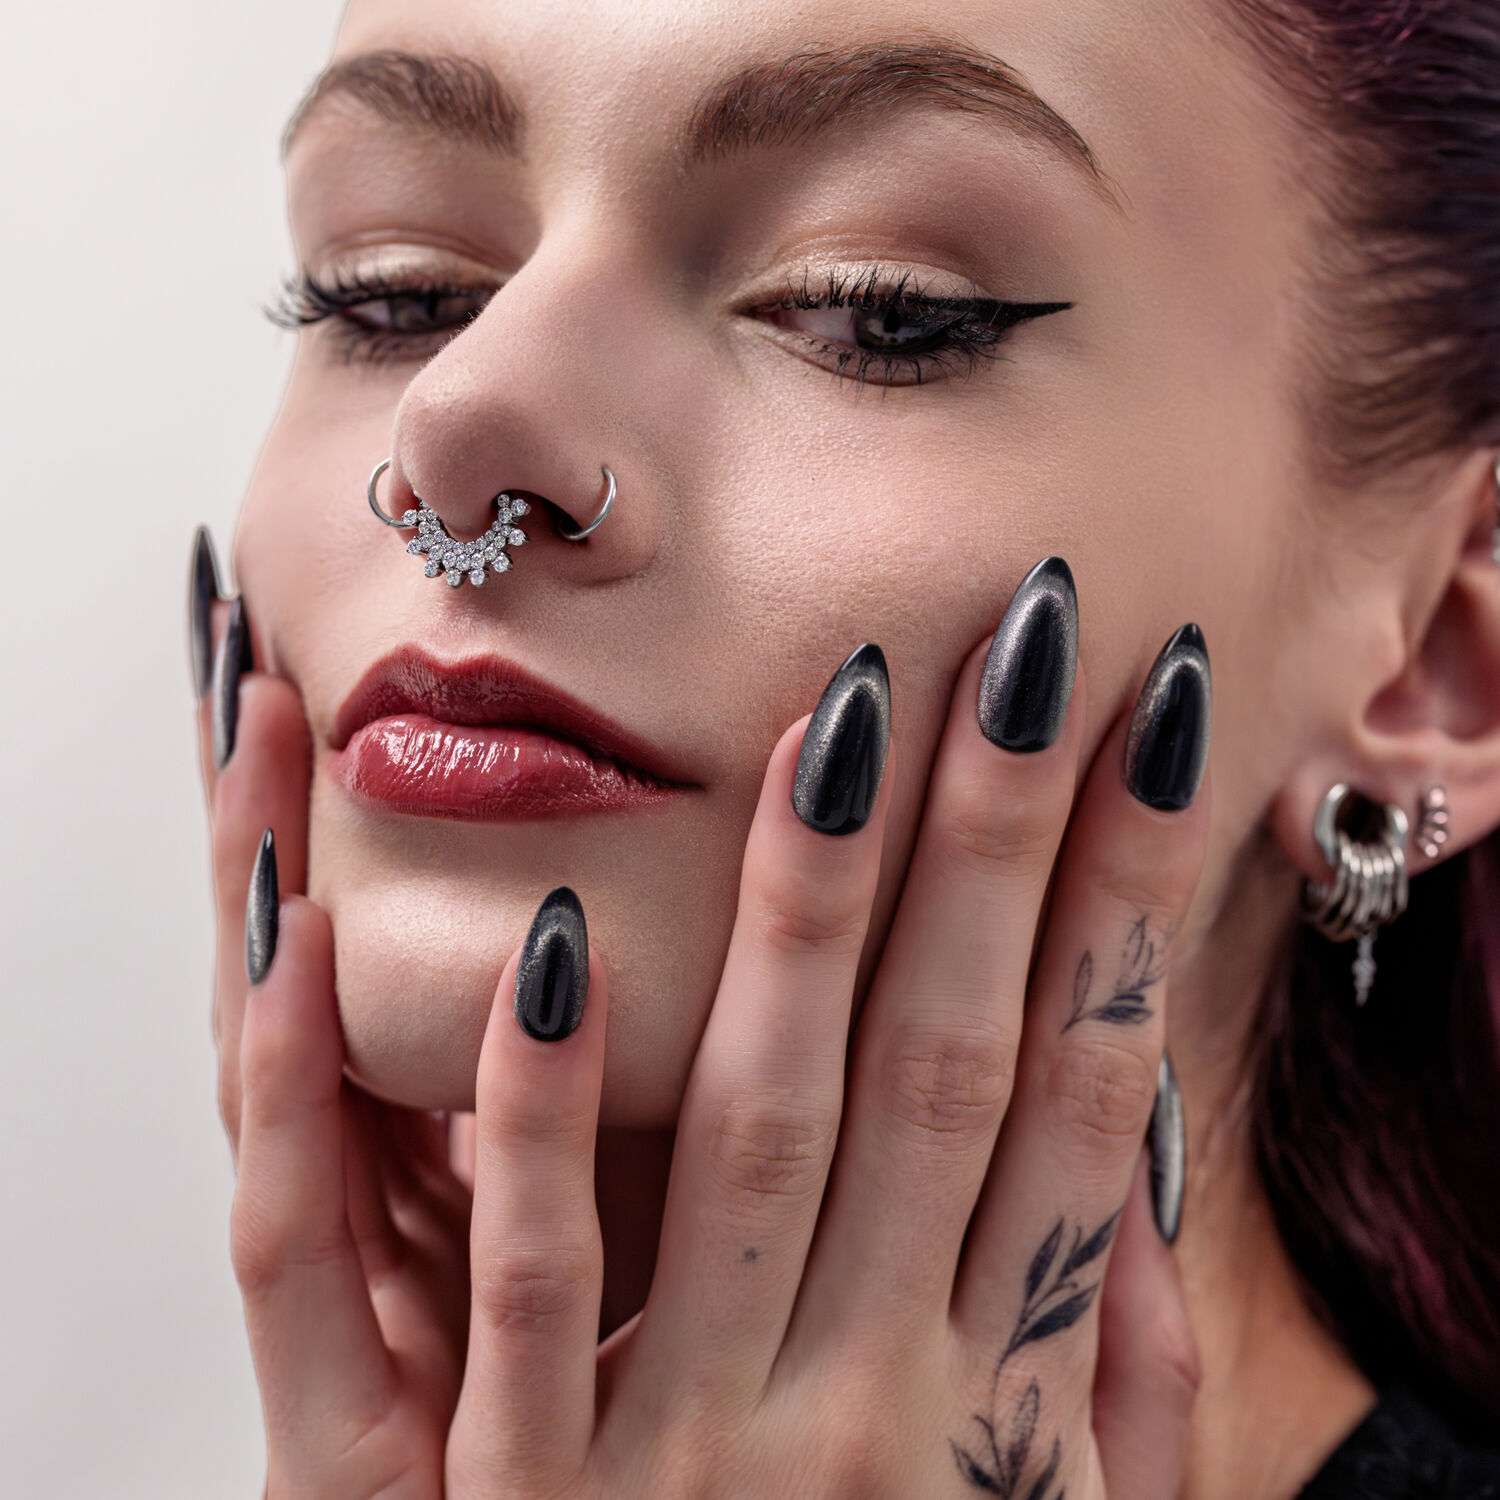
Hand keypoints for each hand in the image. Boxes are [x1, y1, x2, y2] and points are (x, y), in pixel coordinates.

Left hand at [198, 546, 1208, 1497]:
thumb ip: (1105, 1393)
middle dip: (995, 840)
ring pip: (764, 1125)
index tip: (1161, 729)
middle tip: (1020, 646)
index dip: (1129, 896)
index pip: (1075, 1087)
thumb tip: (1141, 1190)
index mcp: (985, 1398)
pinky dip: (546, 1112)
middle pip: (943, 1062)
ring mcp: (697, 1449)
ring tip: (838, 725)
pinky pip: (533, 1277)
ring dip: (807, 917)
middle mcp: (867, 1400)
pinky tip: (566, 946)